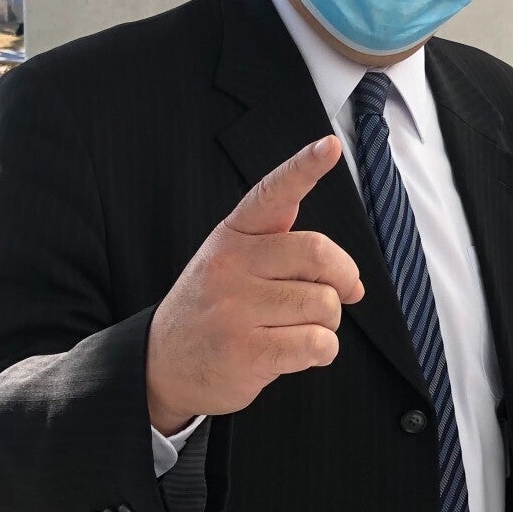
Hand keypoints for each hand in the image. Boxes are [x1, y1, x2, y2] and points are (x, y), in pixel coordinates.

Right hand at [145, 136, 363, 432]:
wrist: (159, 366)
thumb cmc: (214, 311)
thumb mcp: (233, 266)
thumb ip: (286, 257)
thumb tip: (353, 284)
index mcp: (233, 235)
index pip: (272, 193)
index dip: (304, 167)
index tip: (330, 146)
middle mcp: (230, 264)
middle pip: (319, 254)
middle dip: (343, 279)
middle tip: (341, 296)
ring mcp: (234, 308)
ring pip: (324, 304)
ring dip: (328, 322)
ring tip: (299, 330)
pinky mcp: (244, 350)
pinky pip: (316, 342)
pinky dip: (324, 350)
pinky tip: (303, 353)